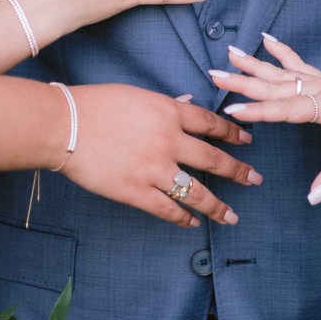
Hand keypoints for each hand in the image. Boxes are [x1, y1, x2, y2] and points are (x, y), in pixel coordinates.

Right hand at [58, 84, 260, 227]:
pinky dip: (182, 218)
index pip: (211, 124)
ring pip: (196, 192)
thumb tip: (188, 102)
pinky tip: (192, 223)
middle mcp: (169, 141)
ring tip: (232, 217)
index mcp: (169, 112)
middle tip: (255, 180)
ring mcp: (154, 168)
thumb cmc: (97, 104)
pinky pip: (167, 209)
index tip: (246, 141)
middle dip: (238, 171)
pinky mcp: (136, 191)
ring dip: (217, 206)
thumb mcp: (137, 96)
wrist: (66, 125)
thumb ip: (166, 104)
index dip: (232, 133)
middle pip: (214, 159)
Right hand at [219, 35, 320, 201]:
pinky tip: (266, 40)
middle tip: (215, 75)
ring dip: (254, 64)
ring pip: (282, 72)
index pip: (287, 109)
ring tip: (229, 54)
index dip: (259, 111)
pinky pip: (298, 64)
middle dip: (244, 81)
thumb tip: (313, 197)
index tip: (232, 109)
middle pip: (276, 85)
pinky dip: (281, 52)